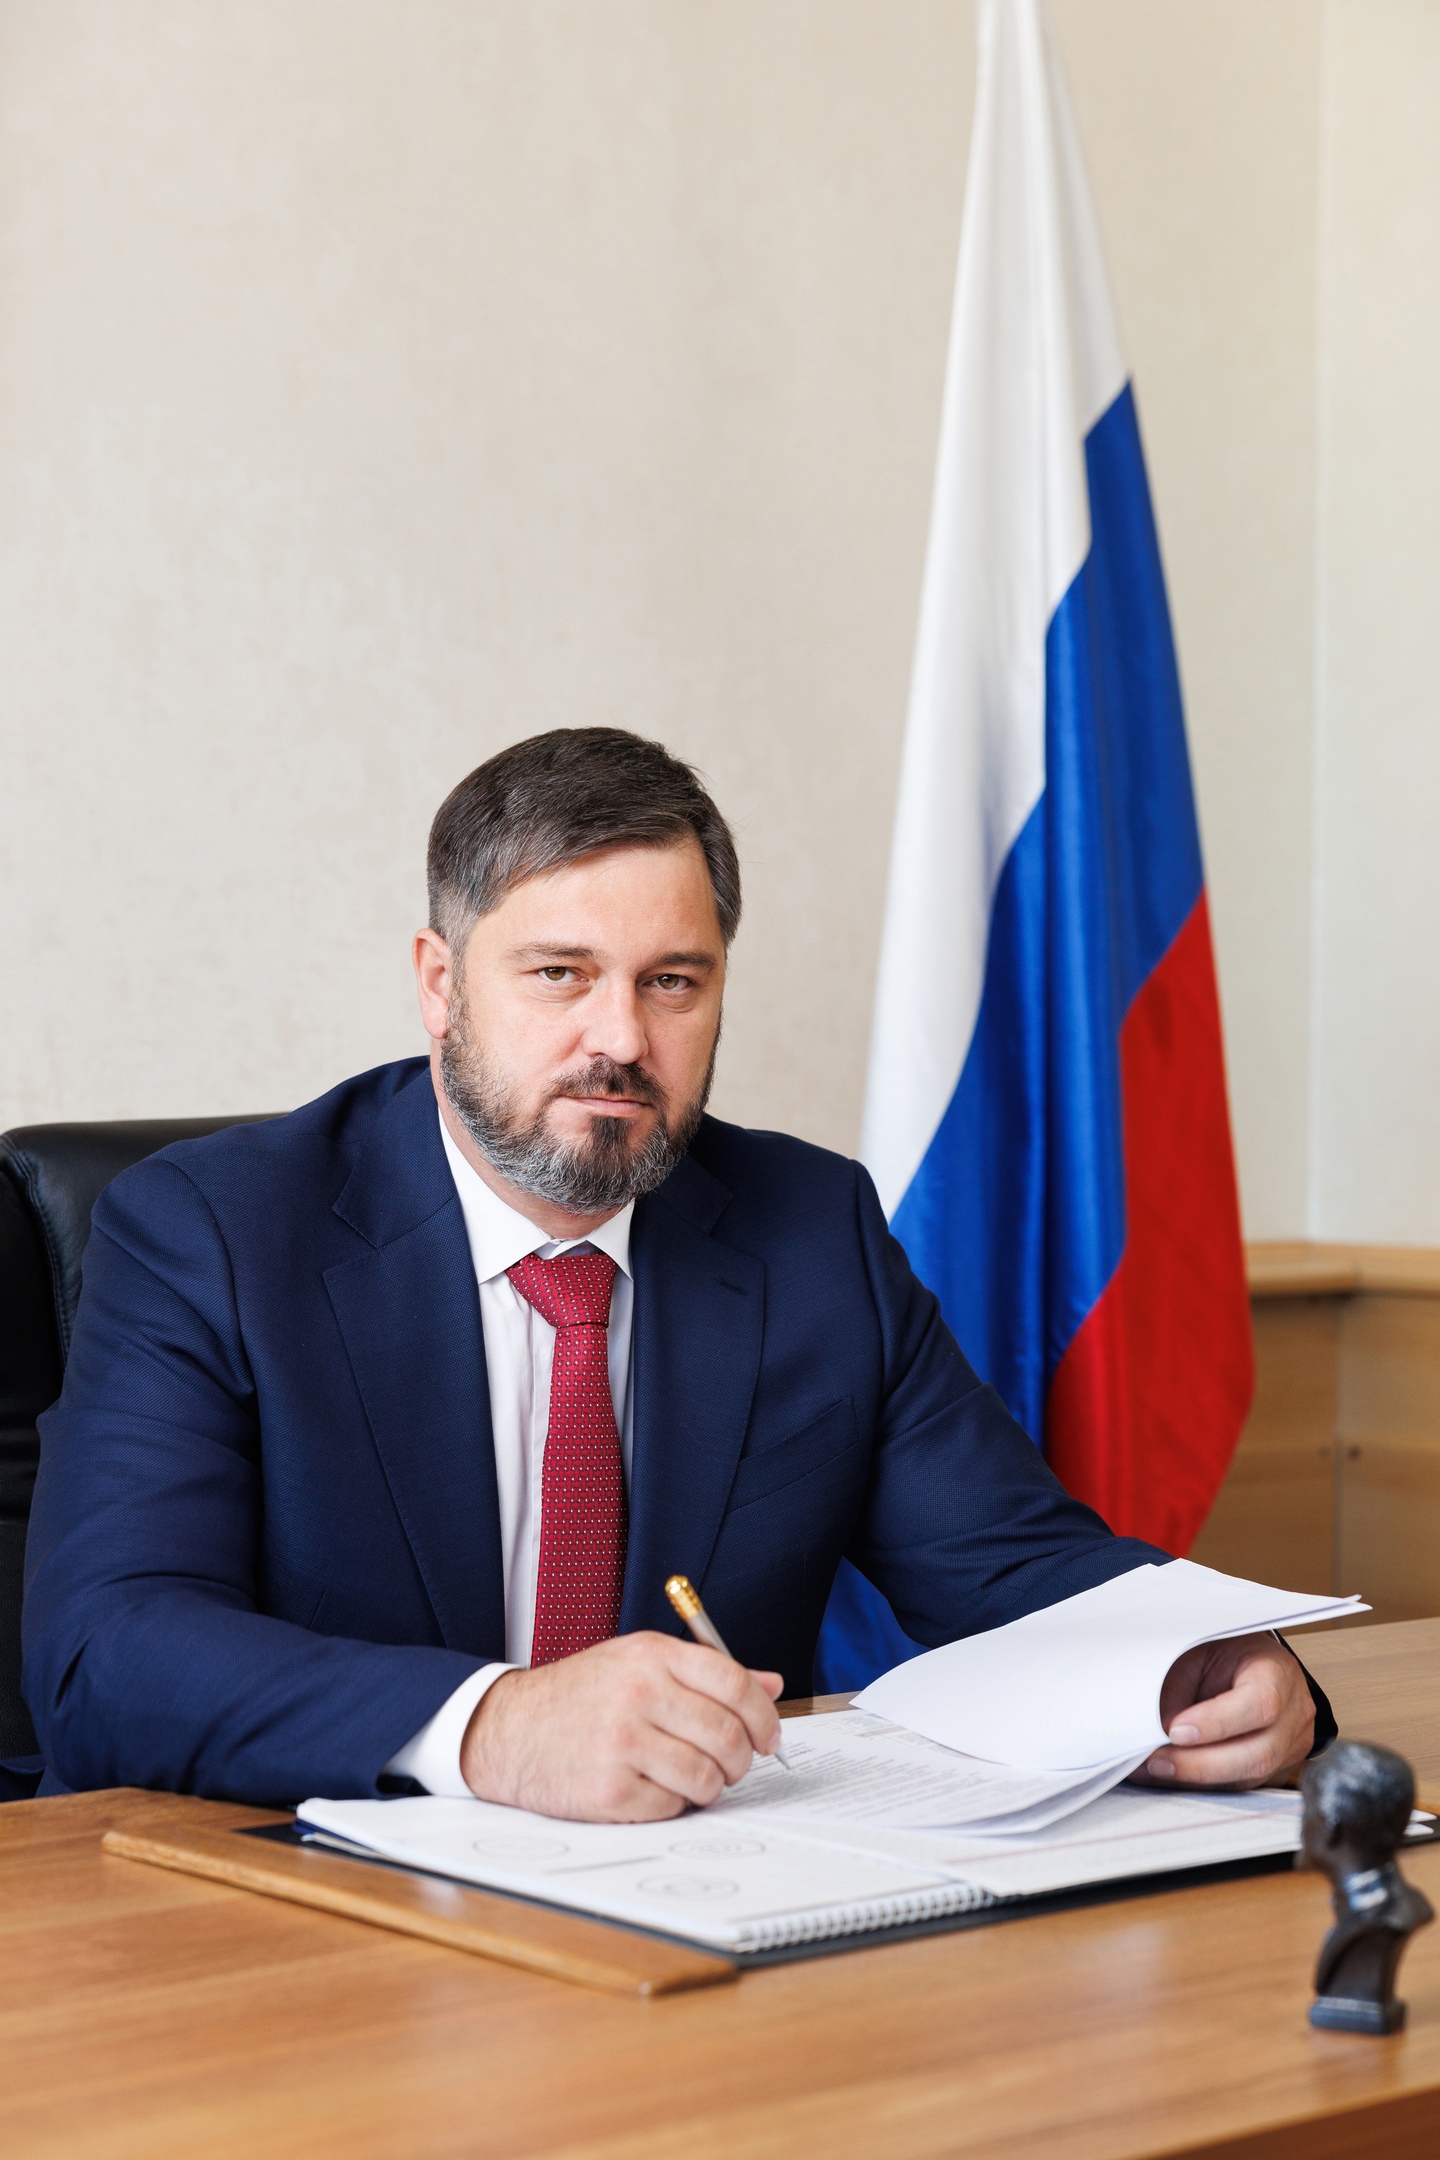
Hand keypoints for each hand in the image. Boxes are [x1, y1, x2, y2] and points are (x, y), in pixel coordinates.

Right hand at [459, 1631, 784, 1820]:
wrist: (509, 1729)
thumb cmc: (581, 1695)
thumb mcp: (638, 1663)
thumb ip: (706, 1672)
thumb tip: (770, 1684)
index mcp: (652, 1656)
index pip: (735, 1683)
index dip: (763, 1715)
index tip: (768, 1736)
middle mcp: (638, 1694)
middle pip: (727, 1735)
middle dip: (741, 1759)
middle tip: (732, 1765)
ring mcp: (622, 1743)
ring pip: (706, 1777)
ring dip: (710, 1786)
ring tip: (691, 1778)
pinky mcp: (609, 1790)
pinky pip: (671, 1806)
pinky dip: (673, 1803)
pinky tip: (654, 1787)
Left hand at [1129, 1632, 1315, 1789]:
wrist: (1247, 1661)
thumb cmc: (1224, 1653)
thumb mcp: (1196, 1653)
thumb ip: (1180, 1691)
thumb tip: (1156, 1732)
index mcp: (1278, 1672)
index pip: (1260, 1704)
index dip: (1217, 1723)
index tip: (1176, 1731)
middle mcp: (1294, 1713)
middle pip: (1258, 1754)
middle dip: (1201, 1764)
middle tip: (1159, 1761)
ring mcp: (1291, 1745)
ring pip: (1250, 1777)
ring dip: (1198, 1778)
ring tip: (1159, 1769)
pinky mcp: (1279, 1769)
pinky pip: (1243, 1785)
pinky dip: (1206, 1784)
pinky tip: (1175, 1776)